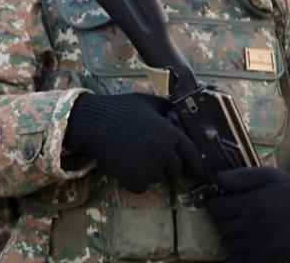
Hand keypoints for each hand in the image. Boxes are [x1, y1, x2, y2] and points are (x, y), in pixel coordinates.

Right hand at [63, 93, 204, 192]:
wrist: (93, 122)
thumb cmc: (119, 109)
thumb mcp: (146, 101)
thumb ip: (165, 107)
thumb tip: (176, 110)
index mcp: (170, 133)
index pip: (191, 154)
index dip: (195, 164)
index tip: (196, 171)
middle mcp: (164, 152)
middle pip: (174, 168)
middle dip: (164, 164)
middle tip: (146, 154)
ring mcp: (150, 166)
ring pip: (156, 178)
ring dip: (147, 172)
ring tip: (131, 157)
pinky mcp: (134, 178)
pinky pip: (141, 186)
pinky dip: (133, 181)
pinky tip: (123, 167)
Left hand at [205, 167, 289, 262]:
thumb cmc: (287, 188)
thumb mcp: (265, 175)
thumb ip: (240, 177)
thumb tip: (216, 178)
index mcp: (255, 203)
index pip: (216, 208)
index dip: (213, 204)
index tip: (219, 202)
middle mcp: (259, 225)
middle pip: (221, 228)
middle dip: (220, 220)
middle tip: (229, 214)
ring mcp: (266, 244)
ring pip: (230, 245)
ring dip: (229, 236)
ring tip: (238, 226)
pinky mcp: (273, 256)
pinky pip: (242, 260)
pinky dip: (238, 253)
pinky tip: (244, 241)